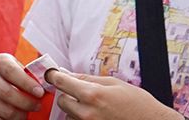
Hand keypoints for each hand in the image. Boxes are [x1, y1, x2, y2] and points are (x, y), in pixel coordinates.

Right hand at [0, 54, 44, 119]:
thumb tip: (50, 80)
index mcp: (0, 61)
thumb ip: (35, 74)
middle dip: (25, 102)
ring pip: (1, 108)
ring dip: (17, 115)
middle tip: (37, 107)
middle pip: (6, 92)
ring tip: (26, 115)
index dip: (27, 83)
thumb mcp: (25, 71)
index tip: (40, 93)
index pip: (11, 71)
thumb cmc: (18, 78)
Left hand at [48, 71, 180, 119]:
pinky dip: (82, 117)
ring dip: (76, 107)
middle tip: (82, 90)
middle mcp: (86, 112)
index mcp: (93, 95)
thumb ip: (90, 79)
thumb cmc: (137, 103)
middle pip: (62, 100)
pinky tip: (97, 114)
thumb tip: (71, 75)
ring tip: (95, 105)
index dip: (55, 76)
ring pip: (69, 114)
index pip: (63, 83)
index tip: (51, 74)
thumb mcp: (115, 84)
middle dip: (68, 94)